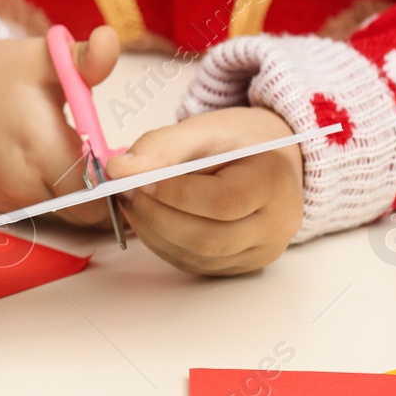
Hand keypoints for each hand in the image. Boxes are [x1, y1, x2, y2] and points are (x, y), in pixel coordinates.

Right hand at [0, 27, 119, 223]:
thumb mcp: (42, 56)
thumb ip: (84, 57)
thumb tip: (112, 39)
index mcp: (39, 147)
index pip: (98, 192)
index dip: (116, 179)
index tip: (120, 156)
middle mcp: (19, 183)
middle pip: (82, 210)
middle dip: (98, 190)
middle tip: (98, 156)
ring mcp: (2, 199)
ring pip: (60, 213)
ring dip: (71, 194)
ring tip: (68, 155)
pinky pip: (34, 210)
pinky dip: (45, 194)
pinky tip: (39, 164)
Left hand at [104, 107, 304, 275]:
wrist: (270, 160)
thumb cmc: (239, 143)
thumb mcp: (204, 129)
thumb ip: (161, 146)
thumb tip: (119, 169)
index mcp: (273, 183)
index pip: (222, 202)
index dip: (175, 195)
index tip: (138, 180)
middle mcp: (276, 225)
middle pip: (209, 238)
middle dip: (157, 217)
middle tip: (126, 193)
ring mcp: (260, 251)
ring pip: (199, 257)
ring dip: (154, 233)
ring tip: (132, 203)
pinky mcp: (241, 265)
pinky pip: (196, 264)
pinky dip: (163, 245)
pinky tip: (147, 220)